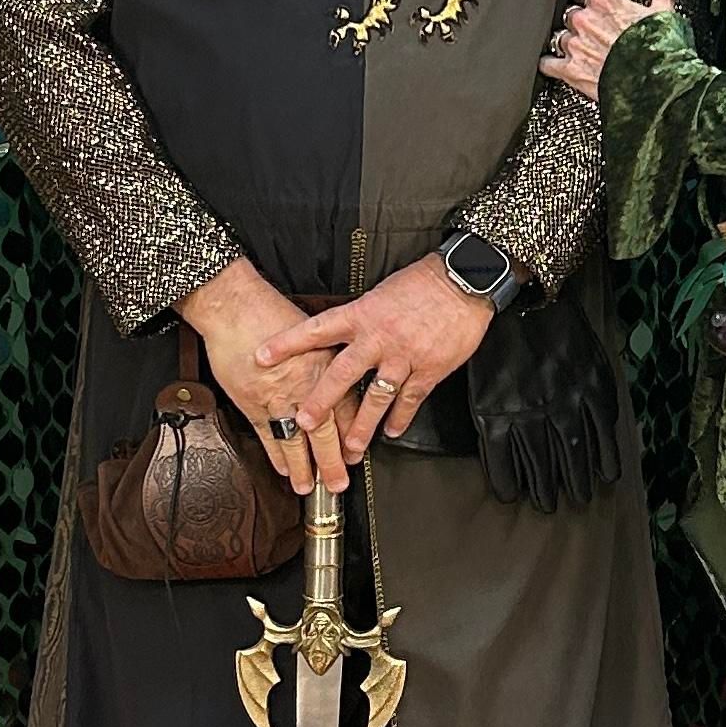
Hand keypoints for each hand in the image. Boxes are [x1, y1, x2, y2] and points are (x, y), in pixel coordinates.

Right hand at [177, 258, 360, 497]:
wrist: (236, 308)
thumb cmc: (271, 314)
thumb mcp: (313, 334)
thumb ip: (326, 360)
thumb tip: (338, 381)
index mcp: (326, 366)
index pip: (346, 410)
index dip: (352, 436)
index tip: (356, 454)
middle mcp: (306, 385)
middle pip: (325, 433)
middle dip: (333, 462)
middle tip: (339, 483)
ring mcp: (278, 397)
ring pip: (297, 441)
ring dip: (304, 468)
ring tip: (310, 487)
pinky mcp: (253, 402)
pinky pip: (268, 436)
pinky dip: (276, 455)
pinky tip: (283, 469)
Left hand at [254, 254, 494, 459]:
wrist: (464, 280)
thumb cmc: (423, 282)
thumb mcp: (382, 293)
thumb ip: (361, 316)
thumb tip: (340, 332)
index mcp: (363, 314)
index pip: (317, 330)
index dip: (287, 343)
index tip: (261, 356)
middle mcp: (379, 338)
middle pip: (342, 374)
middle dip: (321, 402)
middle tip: (303, 423)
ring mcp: (404, 356)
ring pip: (376, 397)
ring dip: (361, 426)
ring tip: (349, 447)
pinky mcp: (429, 369)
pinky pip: (410, 399)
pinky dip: (400, 418)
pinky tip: (391, 431)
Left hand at [539, 0, 676, 105]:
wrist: (657, 85)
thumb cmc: (662, 48)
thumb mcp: (665, 9)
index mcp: (605, 1)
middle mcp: (585, 20)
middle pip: (570, 12)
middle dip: (578, 21)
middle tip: (591, 30)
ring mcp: (576, 45)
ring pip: (559, 36)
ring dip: (566, 42)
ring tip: (578, 49)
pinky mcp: (570, 70)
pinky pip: (548, 64)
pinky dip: (549, 64)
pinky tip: (553, 64)